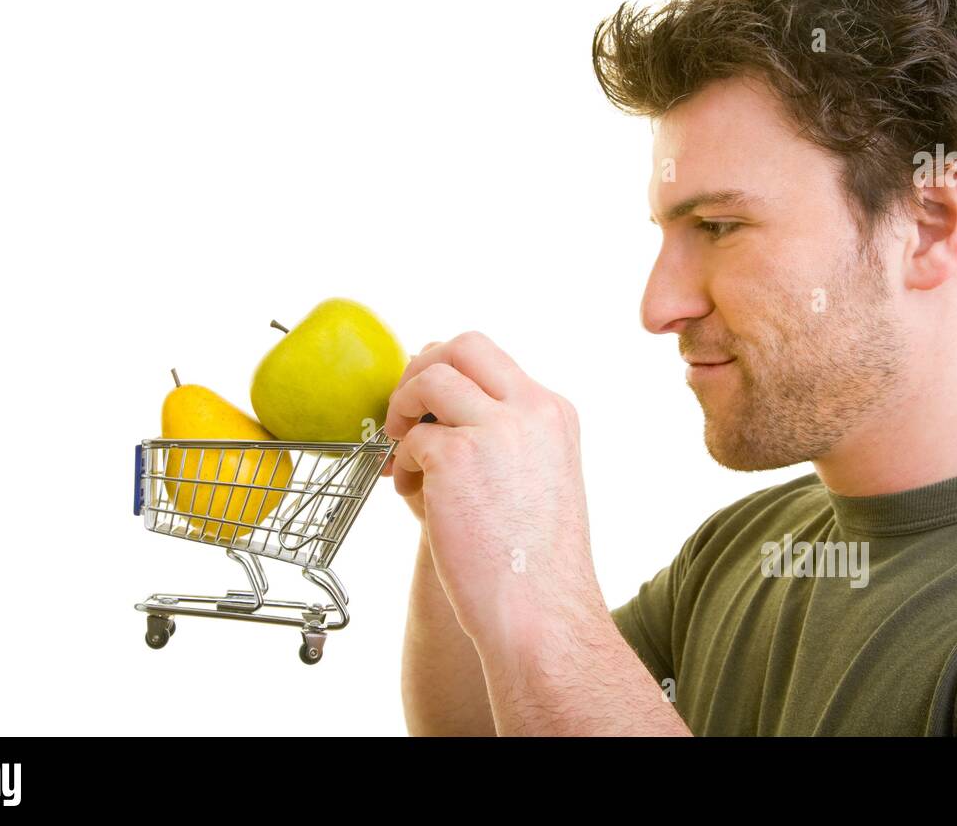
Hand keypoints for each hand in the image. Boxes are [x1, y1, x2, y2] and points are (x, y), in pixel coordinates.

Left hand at [381, 331, 601, 653]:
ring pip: (430, 377)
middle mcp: (530, 409)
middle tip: (406, 411)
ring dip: (403, 408)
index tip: (431, 405)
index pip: (492, 360)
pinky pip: (411, 439)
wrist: (540, 611)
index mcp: (553, 412)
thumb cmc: (531, 560)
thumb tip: (425, 408)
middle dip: (422, 368)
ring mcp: (495, 428)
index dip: (451, 372)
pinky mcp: (457, 456)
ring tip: (404, 451)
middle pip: (463, 345)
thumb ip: (493, 435)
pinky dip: (403, 463)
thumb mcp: (534, 476)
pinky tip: (414, 495)